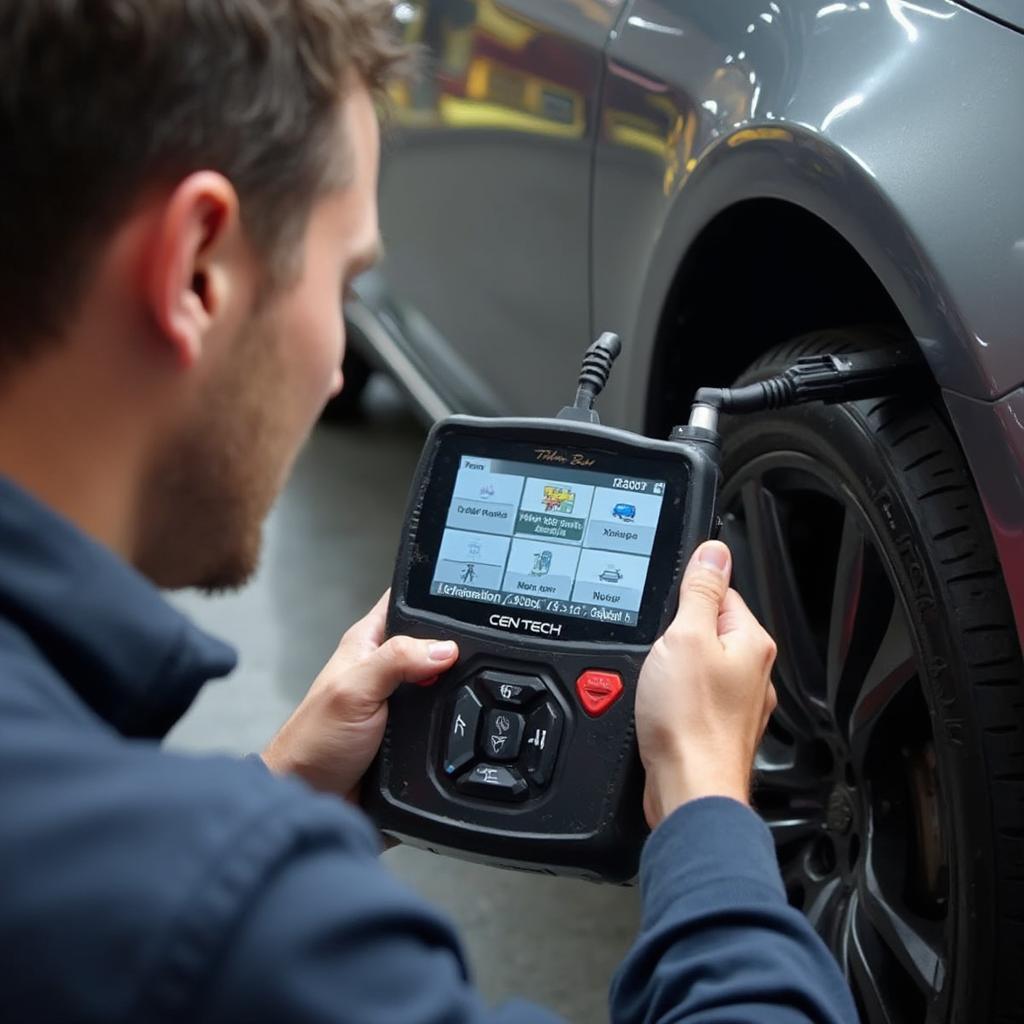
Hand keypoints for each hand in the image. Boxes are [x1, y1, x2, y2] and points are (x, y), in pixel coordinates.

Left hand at [261, 591, 458, 801]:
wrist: (312, 797)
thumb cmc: (313, 741)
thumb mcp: (354, 690)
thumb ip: (396, 661)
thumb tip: (444, 648)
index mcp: (370, 642)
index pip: (409, 602)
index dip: (436, 597)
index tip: (470, 602)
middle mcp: (388, 667)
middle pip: (436, 643)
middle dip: (457, 649)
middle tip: (476, 657)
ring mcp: (402, 699)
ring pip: (446, 682)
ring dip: (458, 690)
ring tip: (475, 691)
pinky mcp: (413, 731)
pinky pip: (446, 718)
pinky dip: (455, 721)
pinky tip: (464, 723)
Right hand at [635, 540, 776, 827]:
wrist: (689, 790)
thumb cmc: (691, 722)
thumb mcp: (683, 637)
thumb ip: (698, 592)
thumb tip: (713, 553)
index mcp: (751, 642)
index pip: (720, 592)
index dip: (685, 598)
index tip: (667, 612)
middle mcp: (753, 672)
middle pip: (706, 630)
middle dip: (676, 637)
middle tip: (658, 654)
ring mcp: (738, 704)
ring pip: (698, 667)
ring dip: (673, 671)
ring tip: (658, 686)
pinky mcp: (718, 729)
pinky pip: (693, 698)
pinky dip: (673, 700)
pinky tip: (660, 710)